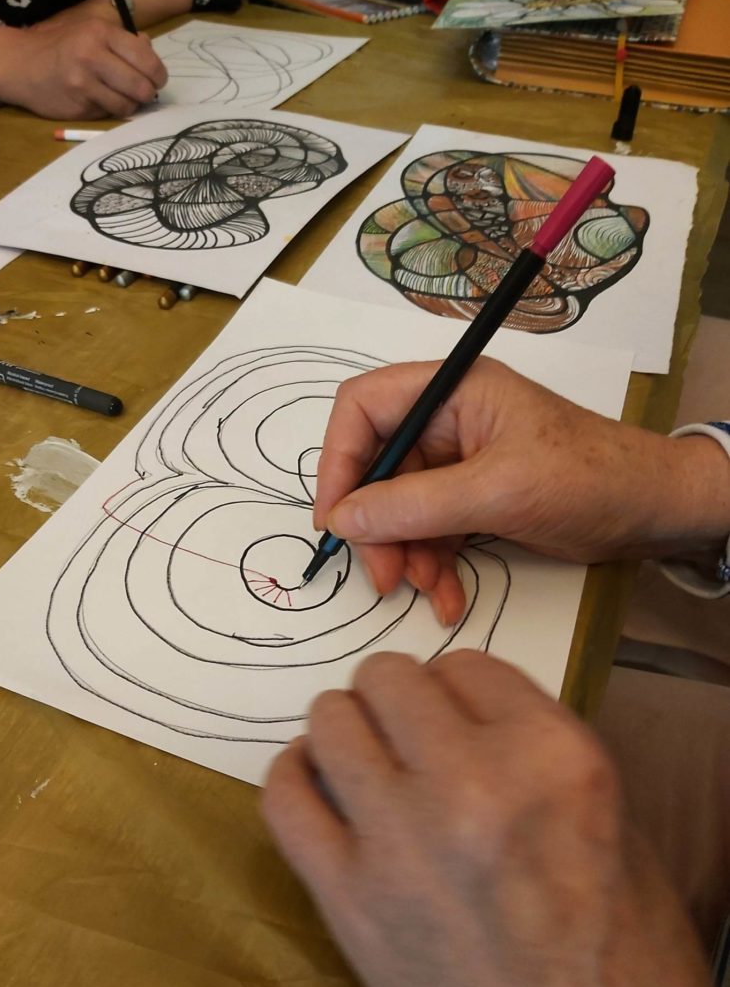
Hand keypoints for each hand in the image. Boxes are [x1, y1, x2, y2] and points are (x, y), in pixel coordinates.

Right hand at [0, 17, 167, 119]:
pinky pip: (109, 114)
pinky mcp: (78, 106)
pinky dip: (110, 111)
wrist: (19, 64)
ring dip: (130, 106)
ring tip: (120, 97)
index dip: (158, 75)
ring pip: (128, 105)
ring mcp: (84, 83)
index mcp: (101, 32)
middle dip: (148, 94)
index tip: (156, 80)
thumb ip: (123, 41)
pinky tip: (99, 101)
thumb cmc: (60, 47)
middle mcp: (93, 55)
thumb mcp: (90, 32)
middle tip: (143, 94)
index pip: (147, 59)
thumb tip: (150, 52)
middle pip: (142, 87)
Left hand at [263, 650, 727, 986]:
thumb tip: (457, 711)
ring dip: (345, 731)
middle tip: (405, 736)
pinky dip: (296, 779)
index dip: (454, 688)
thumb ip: (529, 748)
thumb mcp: (608, 816)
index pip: (465, 664)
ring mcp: (400, 840)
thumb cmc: (617, 951)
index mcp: (552, 757)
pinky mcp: (345, 898)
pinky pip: (284, 795)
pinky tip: (319, 788)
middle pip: (389, 677)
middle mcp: (473, 784)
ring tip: (364, 761)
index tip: (450, 714)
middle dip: (395, 699)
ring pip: (330, 720)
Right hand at [313, 359, 729, 623]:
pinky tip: (446, 596)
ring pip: (401, 507)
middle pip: (377, 466)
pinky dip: (431, 563)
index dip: (339, 460)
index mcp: (452, 390)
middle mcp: (448, 419)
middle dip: (378, 525)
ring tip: (422, 590)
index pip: (364, 408)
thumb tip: (343, 520)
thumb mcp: (496, 492)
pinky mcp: (473, 497)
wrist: (651, 511)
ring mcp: (459, 461)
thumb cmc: (587, 478)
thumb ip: (415, 505)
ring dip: (405, 553)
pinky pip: (430, 529)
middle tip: (382, 576)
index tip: (336, 519)